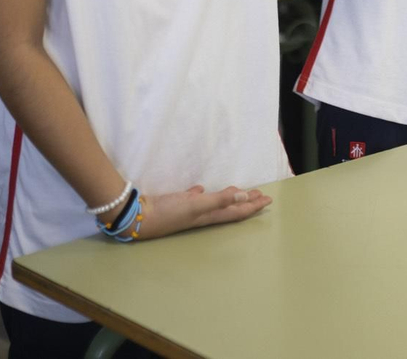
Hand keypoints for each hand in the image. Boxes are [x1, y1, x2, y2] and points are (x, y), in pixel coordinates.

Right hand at [138, 185, 271, 238]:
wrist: (138, 217)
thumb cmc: (169, 213)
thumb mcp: (197, 205)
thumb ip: (220, 200)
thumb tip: (246, 197)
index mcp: (210, 216)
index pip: (237, 211)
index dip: (253, 206)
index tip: (268, 200)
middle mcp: (202, 215)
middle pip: (229, 208)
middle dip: (245, 202)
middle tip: (260, 195)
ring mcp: (190, 210)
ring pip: (214, 204)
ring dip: (227, 197)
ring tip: (237, 190)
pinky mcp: (177, 204)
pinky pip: (195, 199)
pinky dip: (203, 194)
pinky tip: (201, 189)